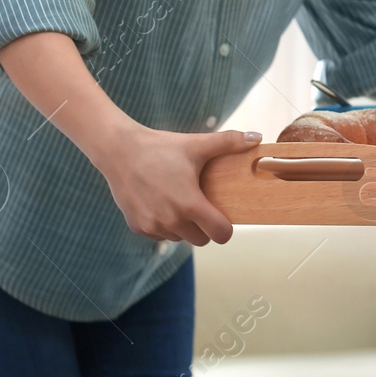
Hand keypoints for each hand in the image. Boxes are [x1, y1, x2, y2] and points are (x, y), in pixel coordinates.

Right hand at [88, 123, 257, 245]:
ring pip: (180, 238)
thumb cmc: (160, 147)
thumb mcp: (196, 144)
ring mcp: (152, 226)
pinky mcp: (137, 227)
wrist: (118, 150)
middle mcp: (171, 221)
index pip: (220, 234)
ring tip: (179, 200)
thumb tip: (256, 136)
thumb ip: (228, 142)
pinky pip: (160, 235)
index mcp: (190, 204)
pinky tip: (161, 203)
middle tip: (201, 205)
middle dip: (205, 227)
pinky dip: (164, 225)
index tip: (222, 215)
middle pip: (201, 240)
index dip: (226, 227)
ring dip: (184, 226)